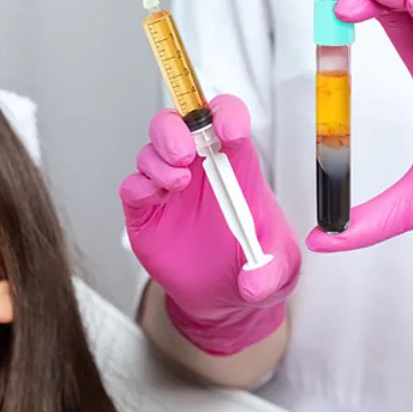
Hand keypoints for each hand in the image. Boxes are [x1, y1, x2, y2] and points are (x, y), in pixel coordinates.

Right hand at [120, 95, 301, 354]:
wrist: (224, 296)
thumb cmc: (254, 265)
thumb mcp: (278, 271)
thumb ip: (270, 274)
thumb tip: (254, 282)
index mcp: (236, 166)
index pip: (227, 119)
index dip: (226, 115)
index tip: (230, 130)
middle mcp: (200, 169)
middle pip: (179, 124)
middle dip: (177, 129)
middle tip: (185, 154)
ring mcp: (171, 188)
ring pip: (152, 151)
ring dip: (160, 160)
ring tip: (177, 183)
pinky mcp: (147, 212)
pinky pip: (134, 187)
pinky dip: (140, 186)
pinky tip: (156, 198)